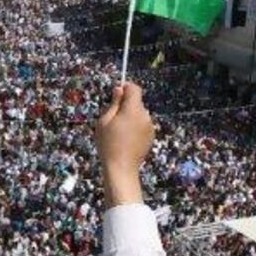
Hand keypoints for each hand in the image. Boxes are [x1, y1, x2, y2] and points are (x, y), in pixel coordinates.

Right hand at [96, 82, 154, 207]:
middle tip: (112, 117)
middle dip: (126, 104)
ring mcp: (150, 126)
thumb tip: (119, 89)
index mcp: (133, 109)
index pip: (134, 88)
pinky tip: (126, 138)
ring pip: (139, 113)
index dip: (126, 87)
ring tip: (118, 131)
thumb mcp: (104, 121)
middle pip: (137, 101)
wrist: (121, 168)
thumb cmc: (108, 144)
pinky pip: (142, 124)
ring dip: (130, 116)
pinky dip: (135, 126)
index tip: (116, 93)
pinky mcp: (151, 136)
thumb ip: (114, 103)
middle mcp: (145, 116)